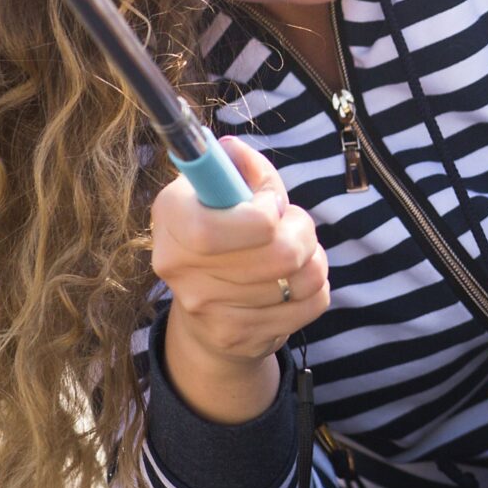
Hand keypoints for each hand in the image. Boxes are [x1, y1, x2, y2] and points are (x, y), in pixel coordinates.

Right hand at [151, 137, 326, 422]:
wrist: (205, 310)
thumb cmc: (222, 232)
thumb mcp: (222, 189)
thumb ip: (238, 167)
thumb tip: (234, 149)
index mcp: (171, 219)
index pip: (214, 231)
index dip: (263, 215)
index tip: (272, 205)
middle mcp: (179, 269)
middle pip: (279, 254)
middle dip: (302, 231)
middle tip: (295, 226)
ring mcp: (207, 311)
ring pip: (302, 279)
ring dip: (313, 258)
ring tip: (297, 252)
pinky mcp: (239, 338)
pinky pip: (312, 304)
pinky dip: (316, 287)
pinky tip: (296, 281)